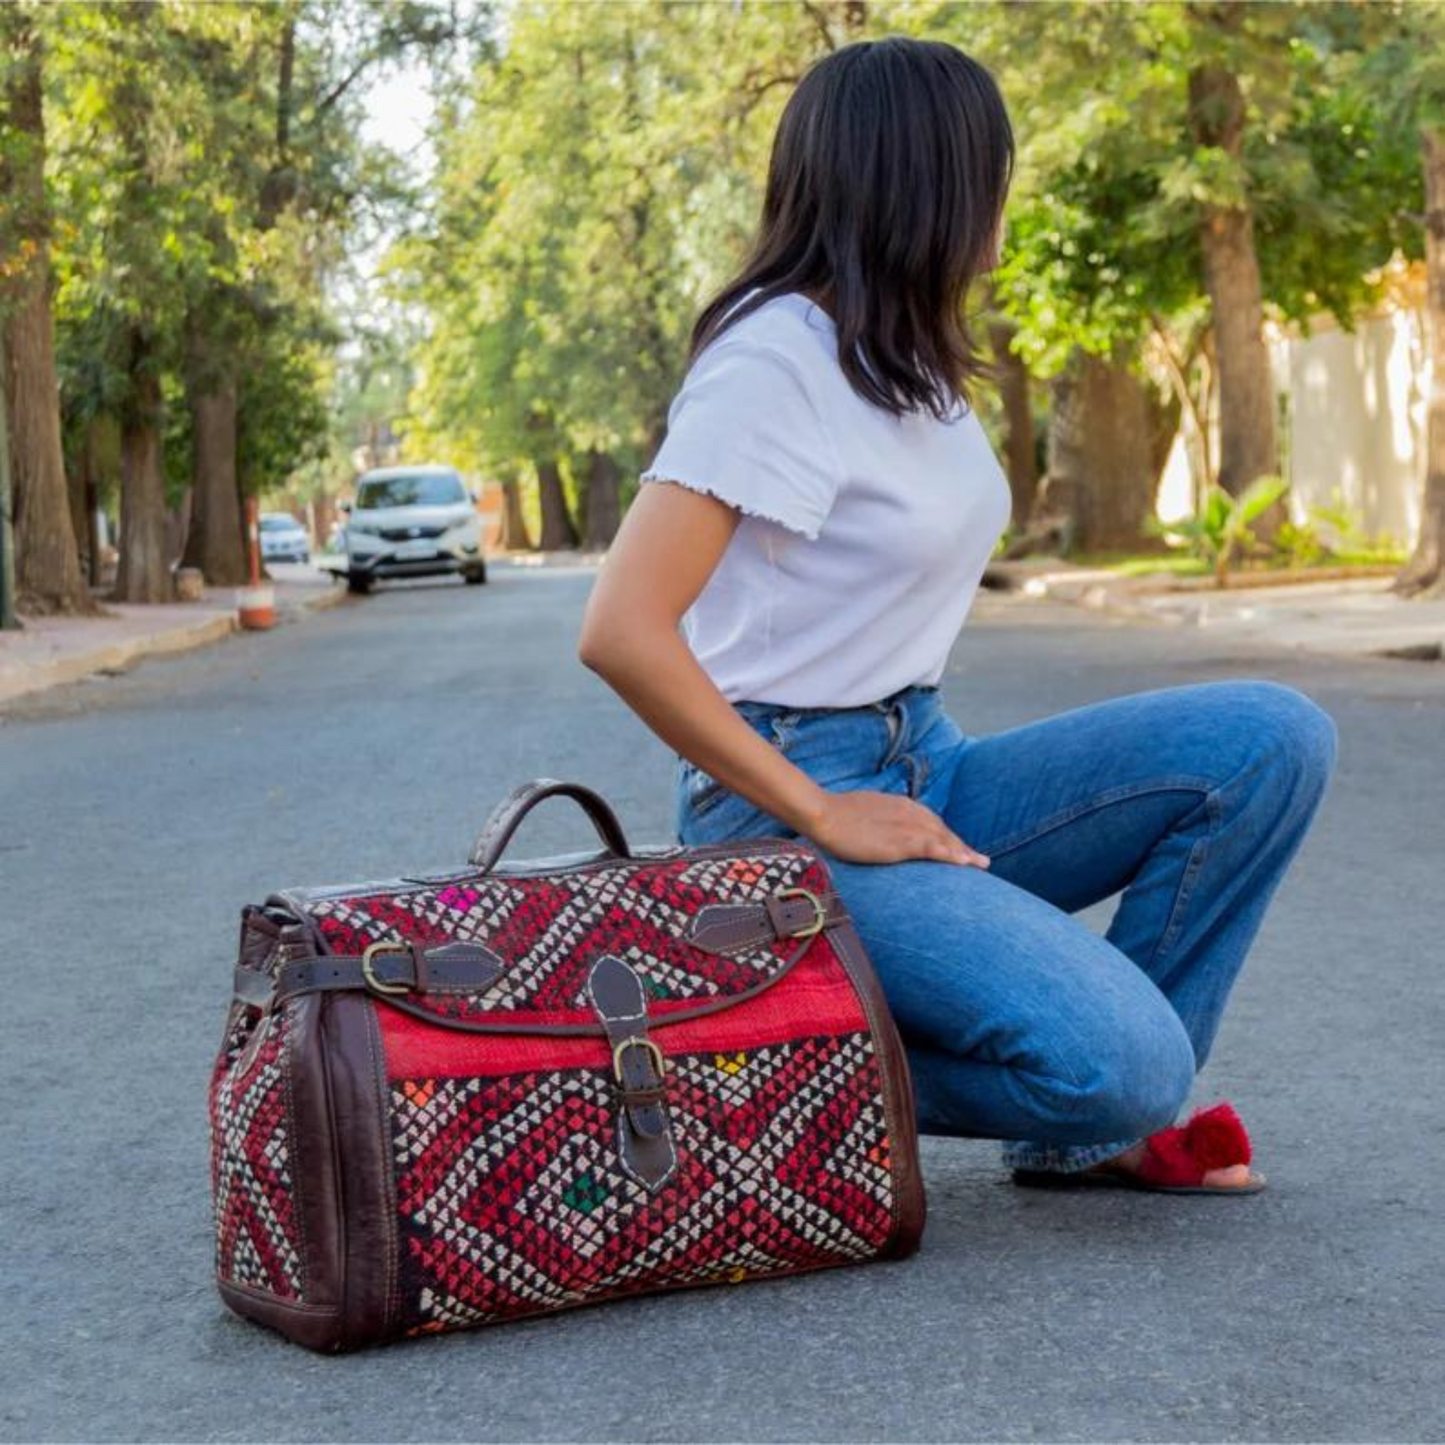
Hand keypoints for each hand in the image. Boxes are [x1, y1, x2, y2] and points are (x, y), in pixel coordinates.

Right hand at [803, 788, 990, 867]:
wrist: (824, 814)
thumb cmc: (835, 815)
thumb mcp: (863, 812)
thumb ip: (877, 820)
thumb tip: (877, 831)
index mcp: (900, 805)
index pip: (931, 822)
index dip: (946, 836)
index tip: (958, 848)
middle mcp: (909, 812)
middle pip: (942, 830)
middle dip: (961, 844)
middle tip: (979, 860)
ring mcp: (907, 826)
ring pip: (943, 838)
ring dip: (963, 851)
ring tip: (980, 864)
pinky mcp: (902, 841)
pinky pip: (934, 848)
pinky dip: (952, 854)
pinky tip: (965, 863)